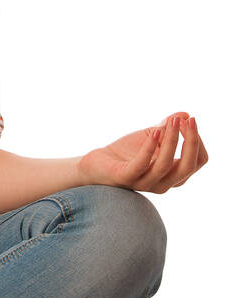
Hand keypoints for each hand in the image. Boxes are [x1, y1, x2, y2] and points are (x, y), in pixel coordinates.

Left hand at [78, 112, 207, 192]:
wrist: (98, 163)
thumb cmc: (128, 152)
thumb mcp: (152, 137)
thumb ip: (168, 128)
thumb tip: (185, 114)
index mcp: (174, 174)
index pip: (199, 160)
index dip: (197, 140)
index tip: (189, 120)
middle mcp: (164, 183)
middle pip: (189, 165)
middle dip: (192, 141)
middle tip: (188, 120)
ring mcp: (146, 183)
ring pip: (167, 164)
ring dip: (172, 139)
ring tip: (172, 121)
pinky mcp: (126, 178)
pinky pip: (142, 164)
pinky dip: (150, 147)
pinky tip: (153, 131)